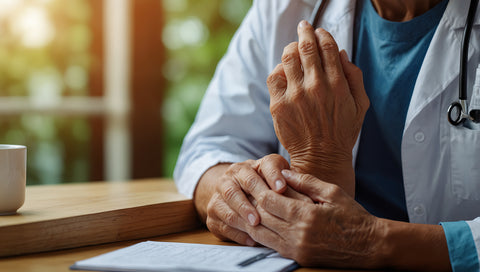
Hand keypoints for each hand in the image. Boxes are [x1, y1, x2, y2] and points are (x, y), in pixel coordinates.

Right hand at [195, 154, 311, 245]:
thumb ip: (290, 182)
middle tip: (263, 212)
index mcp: (250, 166)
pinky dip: (237, 233)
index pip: (264, 166)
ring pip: (228, 206)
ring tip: (255, 225)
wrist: (233, 191)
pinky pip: (222, 224)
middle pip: (241, 186)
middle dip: (252, 199)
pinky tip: (251, 238)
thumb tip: (305, 194)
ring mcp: (219, 194)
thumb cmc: (263, 187)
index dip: (273, 176)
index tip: (282, 188)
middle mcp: (232, 176)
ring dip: (241, 215)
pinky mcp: (213, 214)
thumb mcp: (278, 179)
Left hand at [246, 169, 380, 268]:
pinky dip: (263, 235)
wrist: (370, 245)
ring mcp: (297, 249)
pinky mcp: (299, 257)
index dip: (259, 190)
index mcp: (306, 215)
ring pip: (262, 234)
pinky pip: (272, 246)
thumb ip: (306, 181)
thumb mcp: (332, 192)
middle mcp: (298, 234)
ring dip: (253, 221)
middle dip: (252, 204)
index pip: (269, 201)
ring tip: (248, 208)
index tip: (255, 181)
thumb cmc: (353, 216)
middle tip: (247, 192)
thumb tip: (284, 172)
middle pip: (262, 217)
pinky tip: (261, 224)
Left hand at [266, 21, 368, 194]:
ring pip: (287, 58)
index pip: (327, 47)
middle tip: (304, 28)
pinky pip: (274, 77)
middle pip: (305, 47)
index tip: (320, 32)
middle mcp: (315, 87)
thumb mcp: (360, 105)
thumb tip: (341, 54)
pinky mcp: (278, 106)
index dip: (322, 35)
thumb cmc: (342, 131)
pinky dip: (279, 69)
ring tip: (294, 49)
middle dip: (305, 33)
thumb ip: (354, 77)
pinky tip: (285, 72)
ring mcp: (294, 96)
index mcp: (337, 84)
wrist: (321, 158)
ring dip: (291, 49)